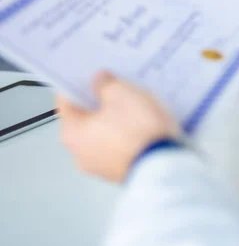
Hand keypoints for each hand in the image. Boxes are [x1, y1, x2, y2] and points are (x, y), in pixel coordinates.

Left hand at [57, 72, 179, 182]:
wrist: (164, 166)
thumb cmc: (138, 130)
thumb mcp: (121, 93)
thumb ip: (105, 83)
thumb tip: (100, 81)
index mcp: (72, 133)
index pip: (66, 101)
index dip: (77, 82)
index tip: (88, 73)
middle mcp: (81, 154)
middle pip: (86, 118)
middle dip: (100, 100)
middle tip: (116, 84)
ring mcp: (102, 167)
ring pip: (104, 133)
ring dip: (116, 118)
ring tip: (135, 103)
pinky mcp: (122, 172)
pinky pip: (120, 146)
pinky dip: (128, 134)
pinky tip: (143, 122)